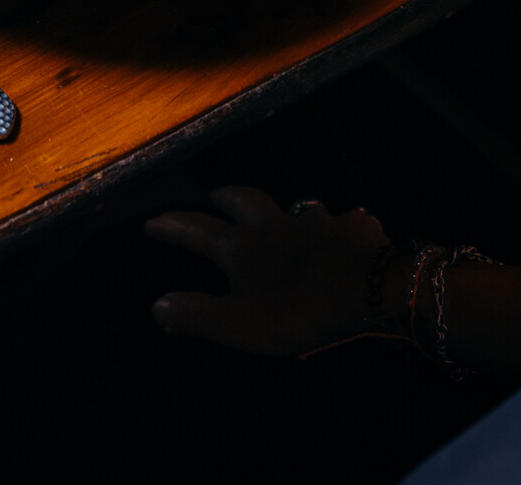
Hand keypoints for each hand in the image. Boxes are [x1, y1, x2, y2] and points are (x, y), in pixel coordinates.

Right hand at [145, 186, 392, 356]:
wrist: (367, 291)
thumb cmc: (298, 310)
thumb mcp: (238, 324)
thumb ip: (196, 315)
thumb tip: (157, 305)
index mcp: (244, 247)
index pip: (199, 231)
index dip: (174, 225)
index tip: (152, 221)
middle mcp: (278, 225)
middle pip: (246, 200)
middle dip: (227, 197)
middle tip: (216, 195)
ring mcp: (320, 223)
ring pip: (298, 205)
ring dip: (288, 208)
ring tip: (287, 213)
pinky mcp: (356, 230)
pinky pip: (347, 221)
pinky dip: (342, 225)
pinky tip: (348, 227)